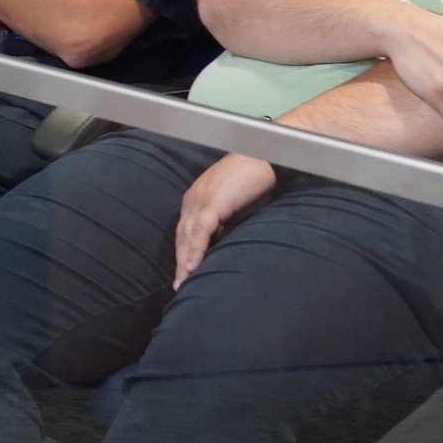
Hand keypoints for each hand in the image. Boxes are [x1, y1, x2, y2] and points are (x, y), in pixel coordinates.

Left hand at [173, 153, 279, 284]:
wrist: (263, 156)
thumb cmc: (253, 177)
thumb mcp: (235, 202)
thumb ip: (226, 218)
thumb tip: (225, 240)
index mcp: (197, 198)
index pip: (185, 231)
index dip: (184, 252)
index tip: (183, 273)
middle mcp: (193, 200)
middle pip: (182, 236)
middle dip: (179, 262)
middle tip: (178, 286)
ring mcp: (200, 201)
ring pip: (187, 237)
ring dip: (184, 262)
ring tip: (183, 284)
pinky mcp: (212, 204)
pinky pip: (200, 231)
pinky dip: (195, 250)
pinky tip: (192, 267)